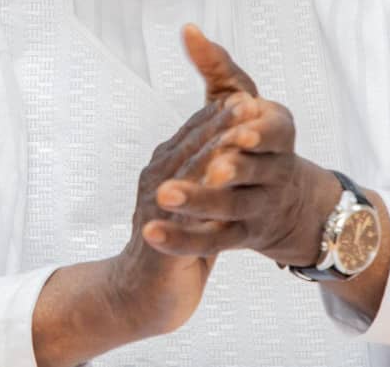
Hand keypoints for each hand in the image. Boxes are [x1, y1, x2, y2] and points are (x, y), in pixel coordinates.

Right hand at [111, 96, 256, 337]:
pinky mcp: (159, 233)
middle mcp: (158, 176)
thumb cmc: (174, 247)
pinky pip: (183, 209)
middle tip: (248, 100)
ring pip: (188, 168)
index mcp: (167, 165)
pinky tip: (221, 180)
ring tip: (238, 132)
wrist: (141, 296)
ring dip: (213, 148)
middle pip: (193, 141)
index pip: (197, 130)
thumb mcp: (198, 203)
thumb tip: (234, 144)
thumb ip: (212, 173)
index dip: (222, 112)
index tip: (248, 93)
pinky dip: (201, 190)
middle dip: (221, 121)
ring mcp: (156, 202)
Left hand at [142, 24, 339, 267]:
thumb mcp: (242, 97)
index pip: (276, 133)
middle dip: (233, 169)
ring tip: (166, 196)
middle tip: (211, 168)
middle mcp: (276, 170)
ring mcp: (260, 205)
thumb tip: (188, 29)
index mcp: (280, 132)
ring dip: (200, 202)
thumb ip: (217, 65)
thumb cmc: (254, 134)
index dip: (258, 135)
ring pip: (232, 207)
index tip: (237, 134)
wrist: (286, 200)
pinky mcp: (241, 235)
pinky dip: (183, 238)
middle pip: (255, 171)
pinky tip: (153, 232)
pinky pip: (213, 240)